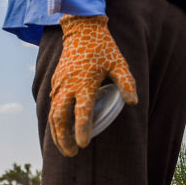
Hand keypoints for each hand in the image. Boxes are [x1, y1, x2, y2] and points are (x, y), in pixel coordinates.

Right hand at [50, 15, 137, 156]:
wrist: (82, 30)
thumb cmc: (103, 48)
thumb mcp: (119, 63)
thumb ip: (126, 83)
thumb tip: (133, 103)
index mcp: (84, 82)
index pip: (81, 111)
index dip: (82, 129)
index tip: (84, 144)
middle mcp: (68, 86)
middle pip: (60, 118)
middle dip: (64, 138)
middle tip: (72, 153)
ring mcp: (59, 84)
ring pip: (53, 114)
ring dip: (56, 133)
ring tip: (65, 147)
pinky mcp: (55, 82)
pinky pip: (52, 105)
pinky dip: (54, 120)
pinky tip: (60, 129)